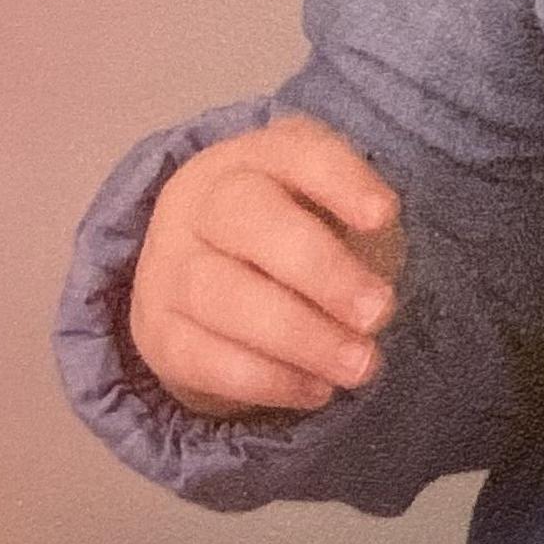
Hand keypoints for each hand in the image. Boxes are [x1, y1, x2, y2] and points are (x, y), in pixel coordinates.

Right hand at [129, 112, 404, 417]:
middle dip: (324, 273)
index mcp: (257, 155)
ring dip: (301, 338)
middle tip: (381, 313)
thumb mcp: (330, 202)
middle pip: (253, 223)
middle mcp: (201, 201)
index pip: (298, 153)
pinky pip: (205, 359)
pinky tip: (317, 390)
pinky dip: (268, 380)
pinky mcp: (157, 332)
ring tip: (361, 365)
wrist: (209, 262)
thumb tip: (373, 286)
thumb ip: (356, 222)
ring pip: (224, 297)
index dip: (342, 182)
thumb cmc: (296, 222)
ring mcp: (168, 266)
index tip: (386, 216)